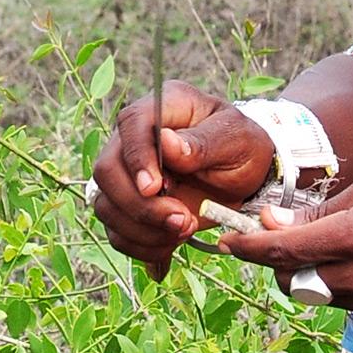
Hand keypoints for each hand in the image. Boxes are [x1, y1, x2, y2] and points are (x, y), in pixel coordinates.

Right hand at [87, 80, 275, 280]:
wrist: (245, 174)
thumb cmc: (242, 146)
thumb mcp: (237, 139)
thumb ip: (204, 142)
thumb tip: (167, 141)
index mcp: (164, 107)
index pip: (131, 123)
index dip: (137, 157)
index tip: (155, 188)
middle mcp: (135, 137)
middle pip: (107, 170)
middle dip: (140, 205)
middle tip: (182, 220)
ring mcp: (126, 172)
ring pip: (106, 205)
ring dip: (142, 230)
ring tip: (185, 230)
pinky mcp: (128, 205)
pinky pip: (117, 231)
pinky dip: (142, 246)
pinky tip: (170, 245)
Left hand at [218, 165, 352, 329]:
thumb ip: (329, 207)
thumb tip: (282, 221)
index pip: (282, 250)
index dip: (247, 248)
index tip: (226, 242)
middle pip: (294, 278)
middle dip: (281, 260)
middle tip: (290, 235)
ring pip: (321, 292)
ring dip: (316, 270)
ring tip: (351, 240)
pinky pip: (351, 302)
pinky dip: (349, 282)